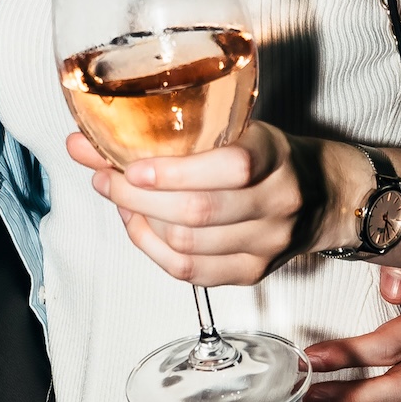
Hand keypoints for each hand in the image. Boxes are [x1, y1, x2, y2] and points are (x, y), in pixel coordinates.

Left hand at [68, 118, 345, 286]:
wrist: (320, 194)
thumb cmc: (265, 155)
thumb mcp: (233, 129)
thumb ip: (166, 134)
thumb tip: (80, 142)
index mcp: (274, 155)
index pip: (233, 166)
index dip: (175, 171)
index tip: (133, 164)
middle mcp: (277, 201)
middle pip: (199, 211)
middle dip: (138, 196)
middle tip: (106, 178)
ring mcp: (269, 243)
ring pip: (190, 245)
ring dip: (141, 222)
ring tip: (119, 198)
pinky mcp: (255, 272)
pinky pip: (192, 273)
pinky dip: (155, 250)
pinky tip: (139, 226)